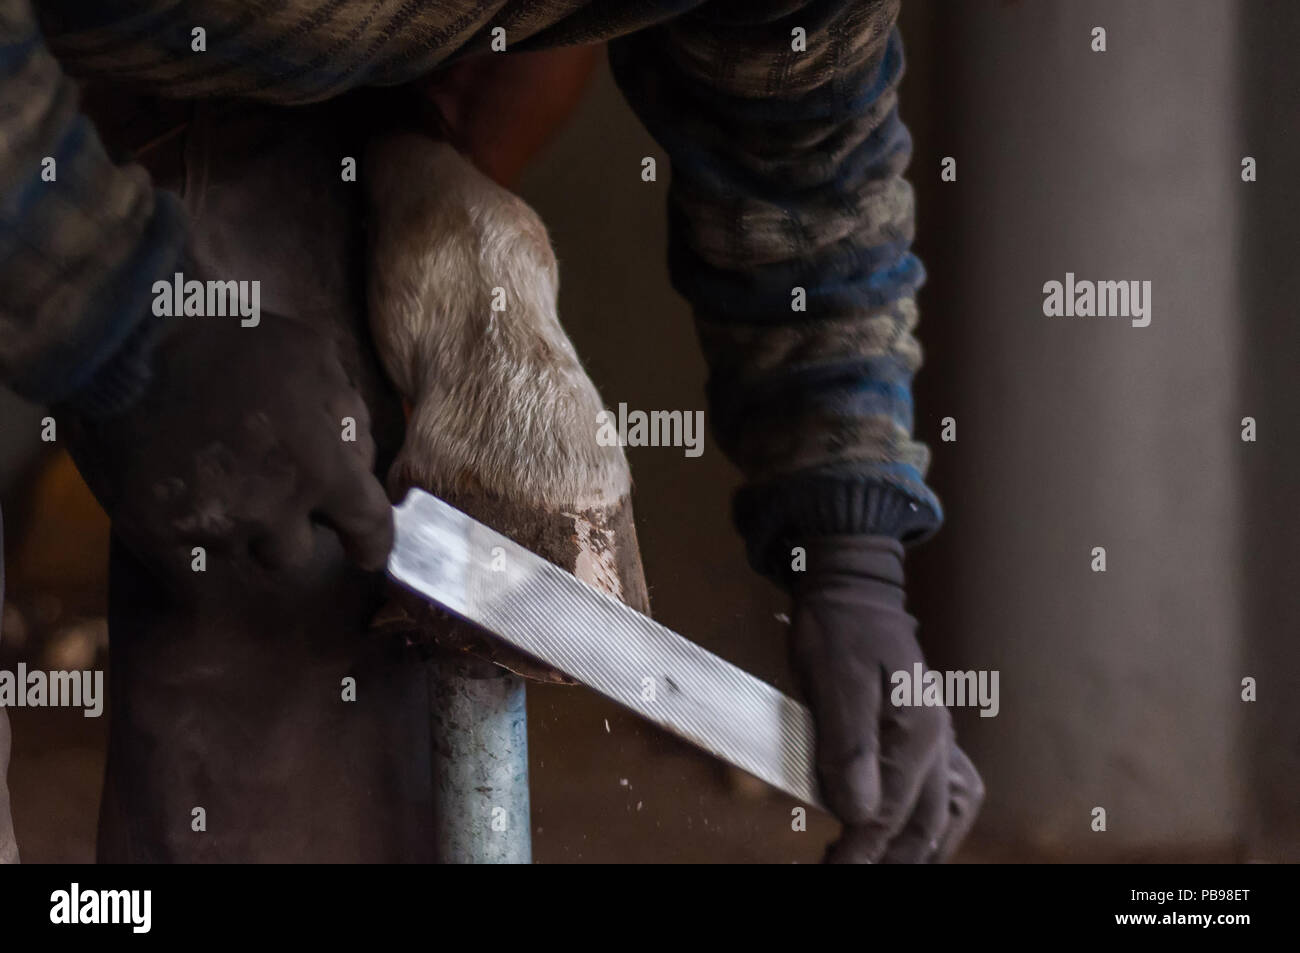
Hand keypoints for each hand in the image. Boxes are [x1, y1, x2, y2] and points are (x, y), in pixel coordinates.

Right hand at [62, 310, 392, 594]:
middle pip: (294, 553)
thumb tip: (361, 460)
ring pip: (239, 556)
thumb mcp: (313, 357)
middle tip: (259, 490)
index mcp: (319, 467)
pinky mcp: (156, 537)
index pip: (367, 525)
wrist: (124, 341)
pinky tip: (175, 505)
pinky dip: (185, 543)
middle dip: (284, 527)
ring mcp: (212, 527)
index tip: (366, 553)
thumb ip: (348, 415)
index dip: (371, 544)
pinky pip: (185, 570)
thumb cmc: (227, 340)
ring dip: (235, 532)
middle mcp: (271, 508)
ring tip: (210, 484)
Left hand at [788, 536, 983, 862]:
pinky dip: (932, 824)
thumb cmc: (838, 628)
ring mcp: (938, 738)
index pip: (887, 814)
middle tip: (844, 873)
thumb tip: (857, 813)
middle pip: (924, 827)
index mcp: (918, 733)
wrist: (851, 588)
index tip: (832, 870)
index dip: (858, 852)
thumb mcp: (833, 680)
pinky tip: (911, 835)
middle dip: (887, 860)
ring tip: (881, 865)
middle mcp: (938, 741)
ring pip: (946, 815)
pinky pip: (947, 793)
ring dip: (916, 849)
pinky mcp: (926, 734)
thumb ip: (847, 746)